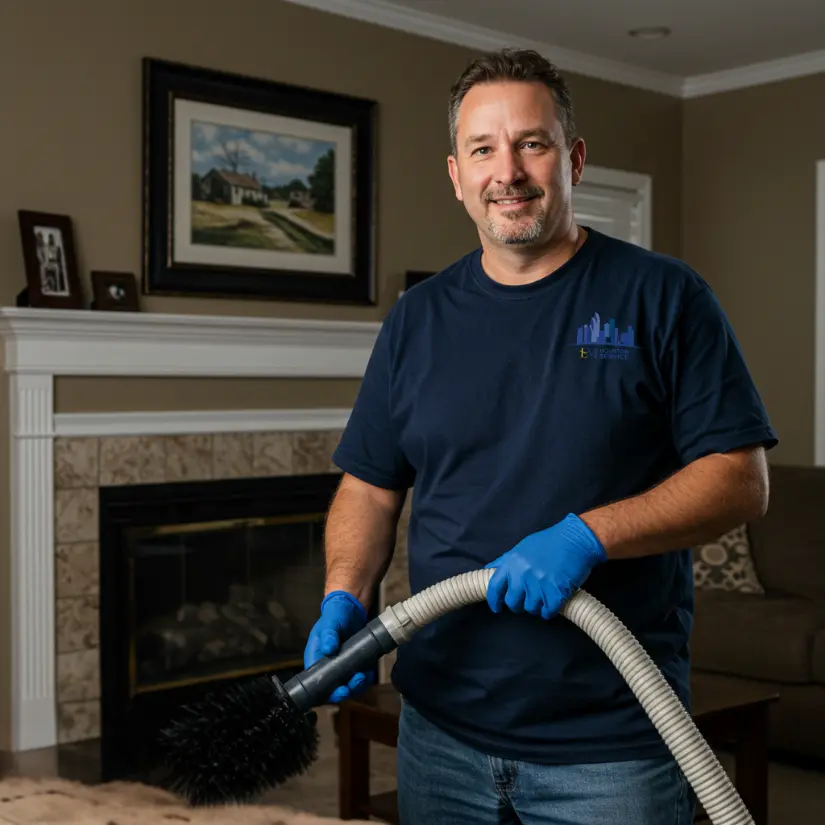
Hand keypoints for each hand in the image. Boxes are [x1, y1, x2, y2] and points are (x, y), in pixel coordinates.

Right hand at [303, 590, 373, 702]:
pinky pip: (359, 677)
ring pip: (347, 685)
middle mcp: (328, 665)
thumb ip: (329, 634)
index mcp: (315, 658)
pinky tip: (368, 673)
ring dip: (355, 686)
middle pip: (332, 688)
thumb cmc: (335, 614)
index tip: (339, 690)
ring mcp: (342, 666)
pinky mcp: (356, 663)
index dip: (326, 691)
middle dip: (343, 691)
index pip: (316, 682)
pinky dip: (365, 679)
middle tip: (353, 684)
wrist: (351, 608)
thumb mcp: (331, 621)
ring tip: (362, 677)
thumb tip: (328, 649)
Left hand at [485, 514, 605, 618]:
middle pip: (512, 602)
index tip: (497, 607)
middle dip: (518, 604)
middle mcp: (522, 575)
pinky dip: (550, 610)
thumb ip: (506, 561)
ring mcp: (539, 585)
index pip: (494, 587)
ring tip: (543, 596)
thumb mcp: (522, 548)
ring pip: (531, 608)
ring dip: (537, 606)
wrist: (575, 540)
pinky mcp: (555, 593)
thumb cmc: (549, 542)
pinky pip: (548, 612)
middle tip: (526, 599)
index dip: (494, 601)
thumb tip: (490, 569)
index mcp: (511, 563)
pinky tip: (553, 602)